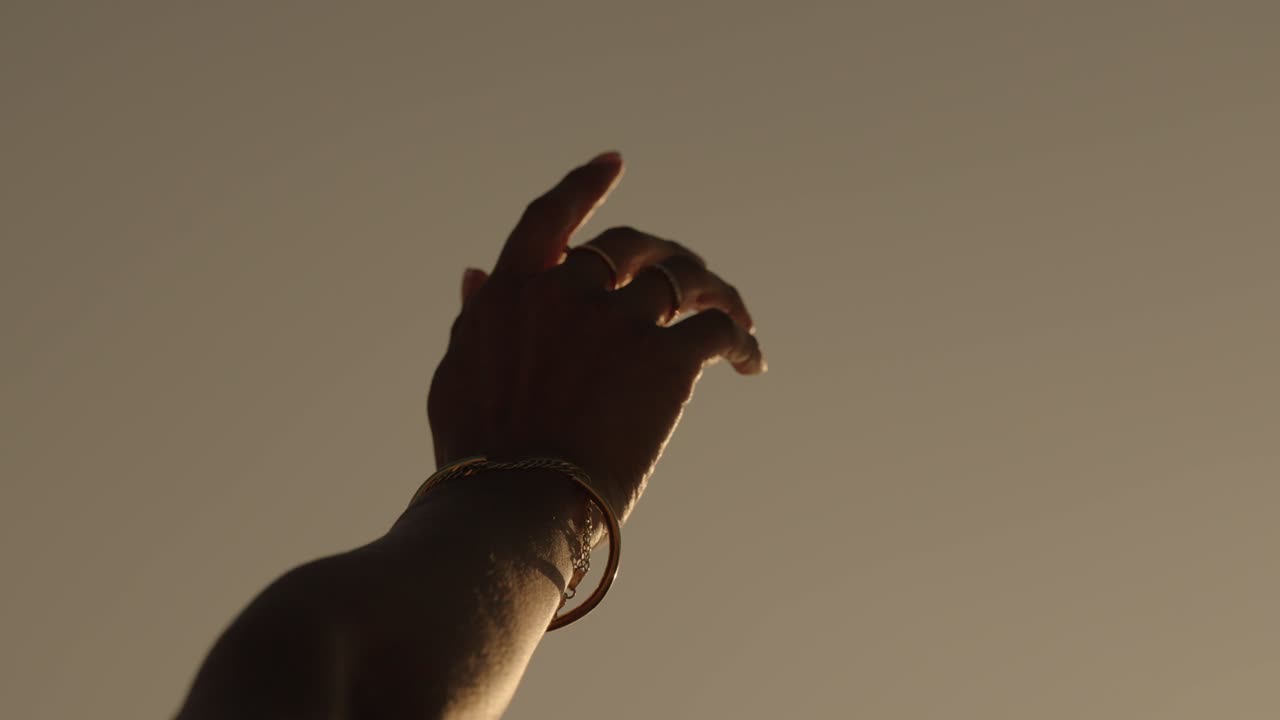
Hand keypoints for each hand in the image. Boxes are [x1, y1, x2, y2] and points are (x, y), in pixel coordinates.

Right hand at [427, 151, 765, 522]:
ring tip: (739, 315)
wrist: (516, 505)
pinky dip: (741, 339)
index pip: (551, 219)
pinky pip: (718, 327)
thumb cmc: (480, 457)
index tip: (613, 162)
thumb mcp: (459, 375)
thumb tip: (473, 273)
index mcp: (513, 292)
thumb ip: (476, 318)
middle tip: (692, 275)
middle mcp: (568, 291)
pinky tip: (752, 362)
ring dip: (715, 292)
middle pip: (633, 245)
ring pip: (684, 280)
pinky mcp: (665, 359)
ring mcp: (617, 321)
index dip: (584, 186)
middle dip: (666, 252)